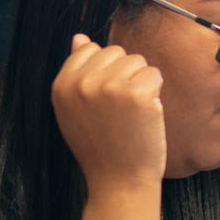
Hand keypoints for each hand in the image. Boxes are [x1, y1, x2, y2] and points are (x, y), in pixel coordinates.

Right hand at [51, 34, 165, 193]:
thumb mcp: (75, 110)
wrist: (119, 181)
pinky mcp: (137, 94)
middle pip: (116, 52)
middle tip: (121, 111)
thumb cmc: (101, 147)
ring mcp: (110, 87)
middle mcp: (82, 82)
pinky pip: (155, 75)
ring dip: (142, 83)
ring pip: (138, 61)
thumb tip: (80, 37)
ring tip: (132, 114)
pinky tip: (145, 116)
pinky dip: (156, 93)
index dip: (106, 72)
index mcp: (62, 84)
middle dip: (125, 75)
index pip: (90, 49)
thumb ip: (77, 72)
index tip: (106, 101)